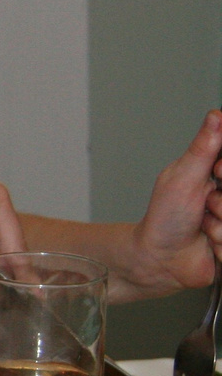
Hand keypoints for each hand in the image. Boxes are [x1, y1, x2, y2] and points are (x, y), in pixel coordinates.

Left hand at [126, 109, 221, 293]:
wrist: (159, 259)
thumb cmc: (165, 217)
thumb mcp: (183, 178)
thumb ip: (204, 148)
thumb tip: (216, 115)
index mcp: (218, 173)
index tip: (216, 172)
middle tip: (206, 204)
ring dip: (221, 226)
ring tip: (203, 225)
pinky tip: (208, 243)